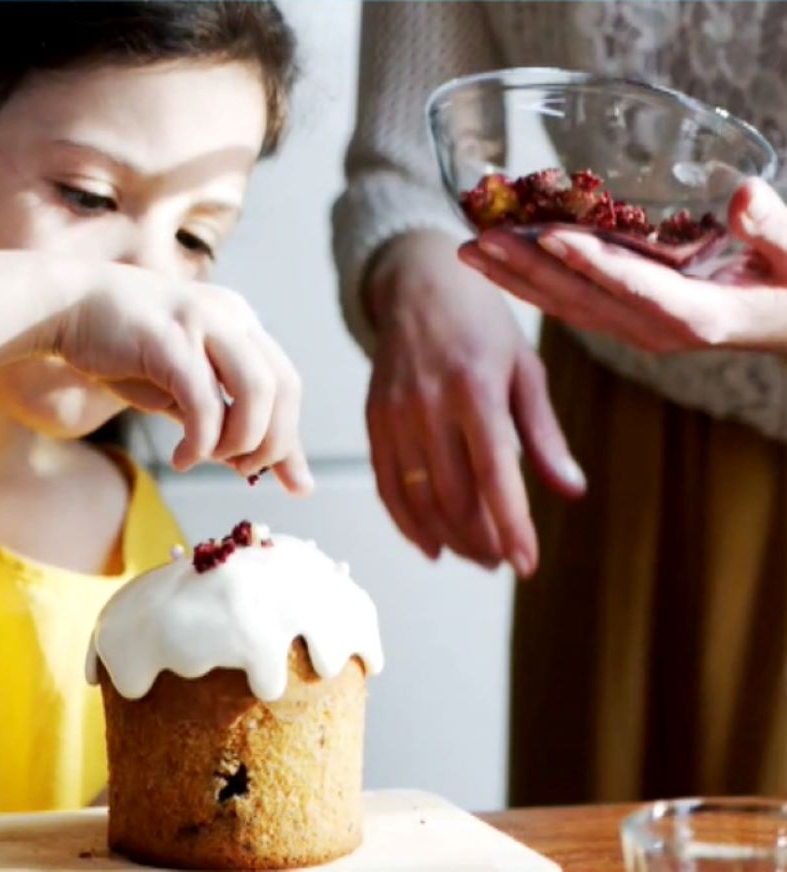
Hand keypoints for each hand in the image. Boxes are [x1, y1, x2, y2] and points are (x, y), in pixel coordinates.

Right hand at [54, 261, 311, 493]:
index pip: (286, 383)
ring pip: (256, 391)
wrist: (65, 307)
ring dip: (243, 440)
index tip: (294, 484)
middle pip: (283, 388)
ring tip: (212, 460)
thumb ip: (216, 418)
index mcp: (239, 323)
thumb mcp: (178, 387)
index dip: (292, 436)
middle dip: (274, 443)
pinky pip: (205, 401)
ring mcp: (204, 322)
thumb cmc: (120, 350)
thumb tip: (249, 466)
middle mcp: (231, 316)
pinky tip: (182, 458)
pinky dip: (202, 440)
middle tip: (245, 473)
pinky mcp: (171, 339)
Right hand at [364, 231, 586, 575]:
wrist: (418, 283)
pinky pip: (386, 485)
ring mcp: (395, 414)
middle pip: (453, 496)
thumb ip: (545, 434)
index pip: (495, 475)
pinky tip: (431, 545)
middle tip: (501, 562)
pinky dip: (407, 523)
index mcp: (476, 388)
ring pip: (418, 498)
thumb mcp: (526, 369)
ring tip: (475, 557)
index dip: (511, 526)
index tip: (527, 565)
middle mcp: (429, 404)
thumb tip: (572, 492)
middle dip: (480, 540)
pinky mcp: (373, 420)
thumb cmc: (482, 325)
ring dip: (448, 538)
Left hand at [458, 178, 786, 354]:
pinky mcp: (628, 324)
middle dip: (527, 270)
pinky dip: (533, 285)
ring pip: (567, 307)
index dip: (593, 263)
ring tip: (470, 250)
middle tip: (478, 240)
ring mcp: (638, 332)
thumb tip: (747, 196)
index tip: (551, 237)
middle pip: (582, 301)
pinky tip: (499, 264)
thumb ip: (774, 229)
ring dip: (515, 280)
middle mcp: (657, 331)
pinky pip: (572, 307)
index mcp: (697, 316)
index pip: (636, 288)